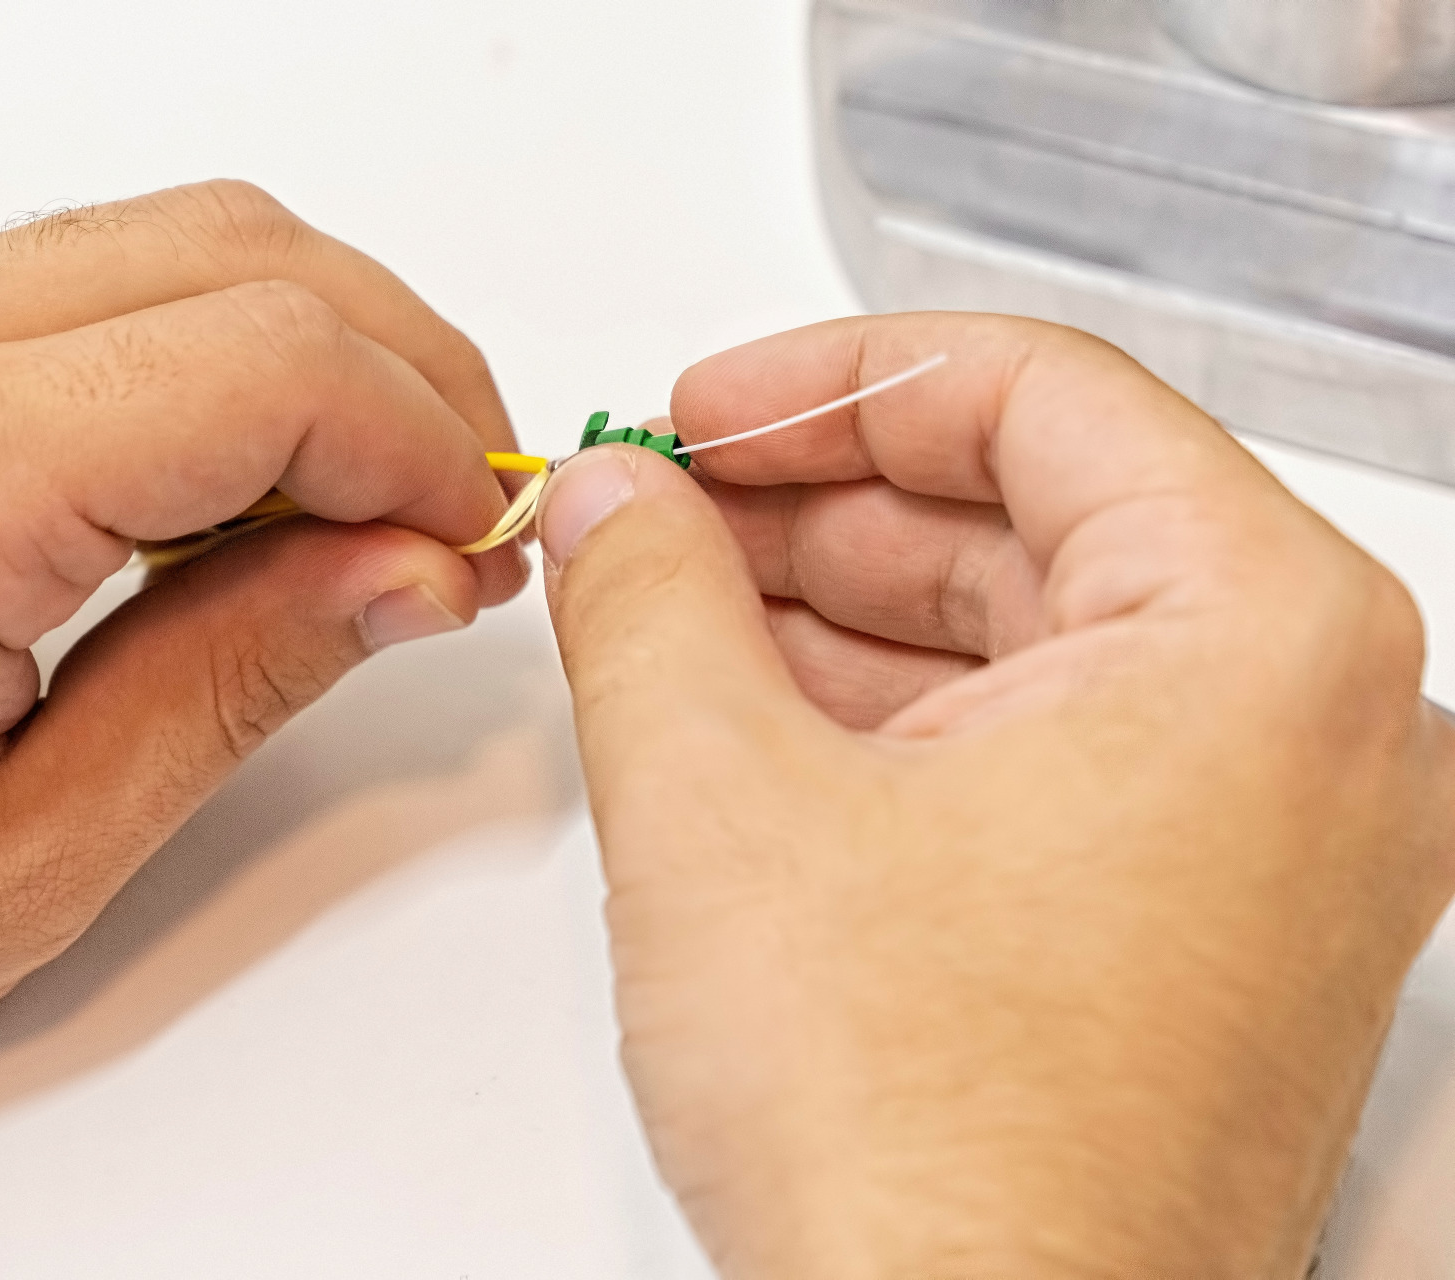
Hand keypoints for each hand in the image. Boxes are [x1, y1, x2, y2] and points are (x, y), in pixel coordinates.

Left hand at [0, 180, 525, 1135]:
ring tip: (363, 509)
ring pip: (168, 239)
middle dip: (400, 367)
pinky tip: (235, 488)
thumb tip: (402, 570)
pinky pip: (77, 286)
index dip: (424, 443)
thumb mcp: (16, 863)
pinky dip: (204, 355)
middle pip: (241, 250)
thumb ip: (234, 682)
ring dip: (310, 349)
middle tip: (454, 513)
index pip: (273, 359)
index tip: (478, 545)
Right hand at [539, 314, 1454, 1277]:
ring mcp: (1270, 849)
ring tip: (677, 603)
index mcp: (1262, 643)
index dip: (836, 379)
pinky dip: (899, 721)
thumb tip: (618, 502)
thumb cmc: (927, 1157)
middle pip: (1039, 517)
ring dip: (842, 612)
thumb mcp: (719, 803)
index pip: (1040, 397)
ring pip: (1035, 642)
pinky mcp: (1200, 937)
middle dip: (821, 502)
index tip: (709, 407)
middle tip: (667, 505)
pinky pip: (1047, 758)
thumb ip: (647, 597)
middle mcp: (1318, 736)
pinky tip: (758, 714)